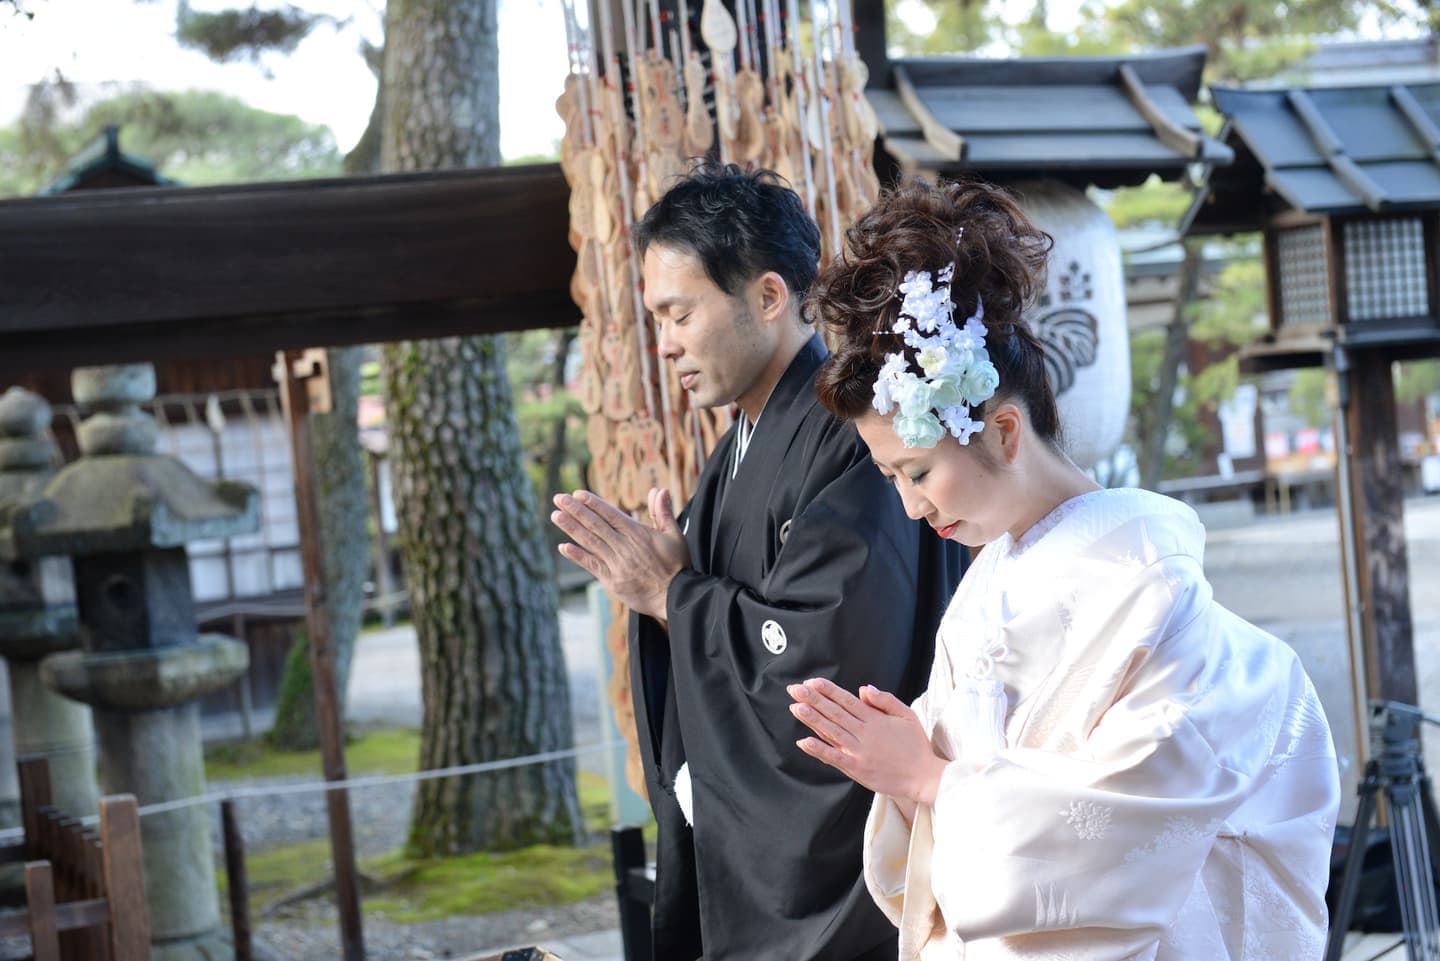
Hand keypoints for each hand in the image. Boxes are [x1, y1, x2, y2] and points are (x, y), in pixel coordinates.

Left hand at [550, 487, 688, 623]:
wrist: (677, 597)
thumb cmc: (678, 566)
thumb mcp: (675, 535)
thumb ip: (663, 512)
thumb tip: (659, 490)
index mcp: (638, 534)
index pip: (610, 514)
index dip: (593, 503)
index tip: (577, 494)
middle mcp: (624, 547)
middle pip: (595, 525)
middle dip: (575, 510)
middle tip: (558, 498)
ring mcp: (617, 564)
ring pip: (590, 542)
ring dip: (571, 528)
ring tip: (555, 515)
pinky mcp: (613, 581)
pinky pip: (592, 565)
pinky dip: (577, 556)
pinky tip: (563, 547)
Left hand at [788, 678, 949, 805]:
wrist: (923, 777)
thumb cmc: (916, 745)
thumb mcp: (907, 715)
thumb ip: (885, 700)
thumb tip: (863, 689)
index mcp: (875, 719)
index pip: (847, 700)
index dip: (828, 690)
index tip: (812, 682)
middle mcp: (864, 733)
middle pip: (834, 713)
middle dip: (813, 700)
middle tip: (794, 689)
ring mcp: (859, 752)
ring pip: (831, 731)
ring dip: (812, 719)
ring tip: (795, 707)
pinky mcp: (856, 769)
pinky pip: (834, 758)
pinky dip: (818, 749)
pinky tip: (803, 741)